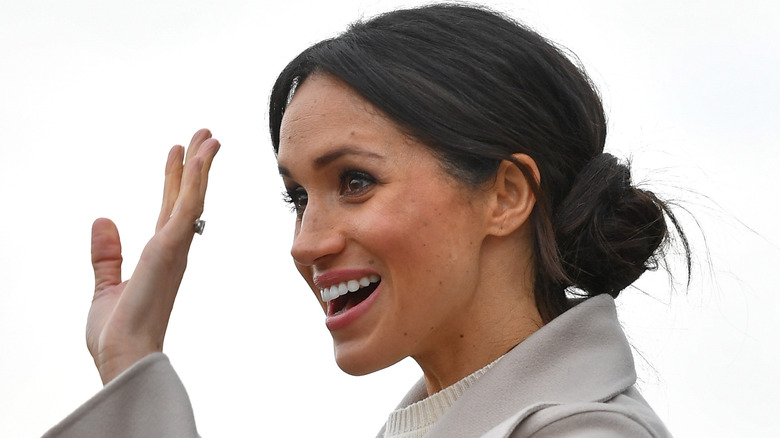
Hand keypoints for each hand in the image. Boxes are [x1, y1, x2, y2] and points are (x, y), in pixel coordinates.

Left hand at [86, 129, 219, 383]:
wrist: (124, 356)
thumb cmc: (118, 332)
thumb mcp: (105, 286)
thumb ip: (106, 253)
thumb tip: (103, 219)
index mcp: (160, 256)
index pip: (170, 209)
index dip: (176, 179)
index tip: (180, 154)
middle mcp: (173, 248)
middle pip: (187, 196)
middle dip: (195, 164)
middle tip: (205, 135)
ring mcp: (174, 247)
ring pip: (192, 196)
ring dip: (201, 164)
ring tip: (207, 135)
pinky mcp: (168, 248)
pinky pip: (187, 206)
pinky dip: (194, 180)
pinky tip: (198, 157)